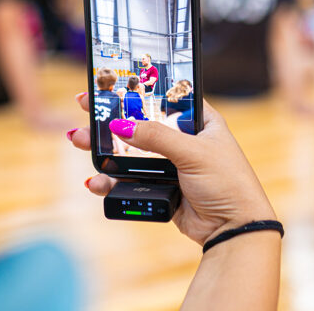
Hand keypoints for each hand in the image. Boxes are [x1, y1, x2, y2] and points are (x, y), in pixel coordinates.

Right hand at [69, 93, 275, 245]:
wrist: (234, 230)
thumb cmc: (227, 182)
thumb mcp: (193, 152)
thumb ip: (157, 137)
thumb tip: (120, 126)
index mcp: (199, 120)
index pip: (164, 96)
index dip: (138, 89)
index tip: (111, 83)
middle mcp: (183, 138)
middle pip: (140, 123)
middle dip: (111, 117)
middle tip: (85, 107)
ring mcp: (170, 163)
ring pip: (130, 151)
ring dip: (105, 147)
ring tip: (79, 140)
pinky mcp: (160, 186)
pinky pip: (130, 179)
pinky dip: (112, 179)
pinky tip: (96, 179)